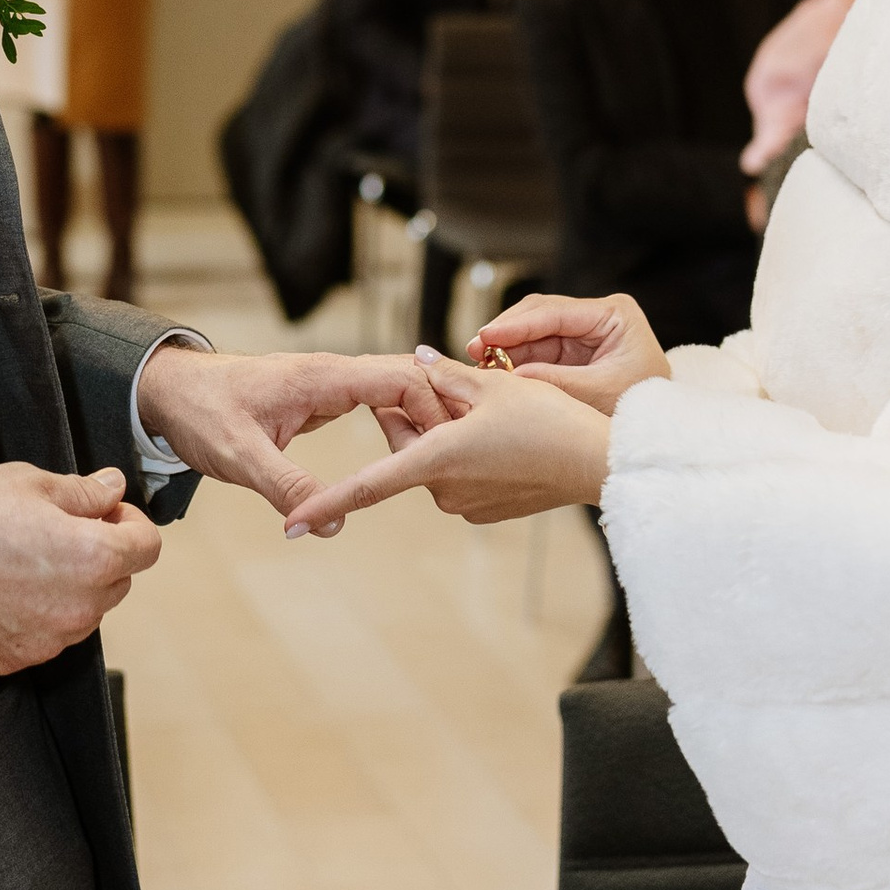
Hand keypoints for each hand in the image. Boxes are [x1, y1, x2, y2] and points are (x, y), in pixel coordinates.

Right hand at [0, 461, 161, 676]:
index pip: (148, 546)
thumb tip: (112, 489)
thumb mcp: (27, 482)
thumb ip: (82, 491)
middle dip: (101, 552)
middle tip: (58, 528)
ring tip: (23, 558)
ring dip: (70, 586)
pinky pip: (47, 634)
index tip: (106, 511)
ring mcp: (49, 639)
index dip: (130, 521)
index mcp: (93, 557)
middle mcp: (80, 607)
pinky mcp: (17, 658)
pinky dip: (37, 613)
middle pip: (119, 580)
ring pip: (83, 610)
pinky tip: (2, 587)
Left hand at [133, 343, 454, 527]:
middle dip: (438, 412)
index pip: (400, 377)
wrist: (168, 391)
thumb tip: (333, 524)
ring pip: (394, 391)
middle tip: (460, 454)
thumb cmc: (201, 413)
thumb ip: (287, 488)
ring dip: (420, 419)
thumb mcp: (240, 456)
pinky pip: (374, 403)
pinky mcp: (321, 399)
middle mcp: (332, 374)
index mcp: (322, 376)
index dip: (433, 408)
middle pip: (407, 380)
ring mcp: (328, 384)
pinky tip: (405, 454)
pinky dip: (397, 423)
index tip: (451, 444)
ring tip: (440, 460)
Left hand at [280, 356, 614, 535]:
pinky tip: (502, 436)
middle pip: (406, 447)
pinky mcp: (485, 510)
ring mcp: (465, 504)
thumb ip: (443, 374)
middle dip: (414, 416)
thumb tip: (414, 363)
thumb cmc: (549, 420)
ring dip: (443, 432)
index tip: (290, 526)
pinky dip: (465, 453)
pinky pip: (459, 475)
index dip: (325, 502)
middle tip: (453, 387)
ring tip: (491, 411)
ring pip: (433, 458)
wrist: (599, 463)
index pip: (367, 485)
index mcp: (436, 459)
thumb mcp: (493, 384)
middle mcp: (444, 490)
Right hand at [461, 289, 672, 412]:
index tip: (486, 336)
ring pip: (533, 332)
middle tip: (474, 350)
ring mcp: (583, 332)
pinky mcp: (572, 351)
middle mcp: (598, 316)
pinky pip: (536, 350)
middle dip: (506, 332)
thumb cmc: (643, 409)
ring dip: (506, 347)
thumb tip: (509, 378)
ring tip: (478, 364)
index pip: (556, 312)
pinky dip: (516, 361)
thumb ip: (556, 382)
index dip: (517, 325)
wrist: (662, 431)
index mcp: (615, 314)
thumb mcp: (601, 394)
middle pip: (539, 315)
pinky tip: (494, 372)